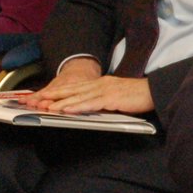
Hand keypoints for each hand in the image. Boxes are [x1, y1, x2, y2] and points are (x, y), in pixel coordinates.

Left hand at [28, 66, 153, 113]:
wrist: (154, 91)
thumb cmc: (138, 96)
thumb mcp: (116, 96)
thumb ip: (103, 100)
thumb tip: (91, 107)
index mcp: (100, 83)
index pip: (75, 87)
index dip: (58, 91)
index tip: (44, 95)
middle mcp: (99, 84)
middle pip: (72, 89)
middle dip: (53, 94)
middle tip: (37, 99)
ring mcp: (104, 90)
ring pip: (77, 96)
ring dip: (61, 102)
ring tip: (46, 107)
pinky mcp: (110, 98)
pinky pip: (90, 103)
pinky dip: (76, 106)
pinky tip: (66, 110)